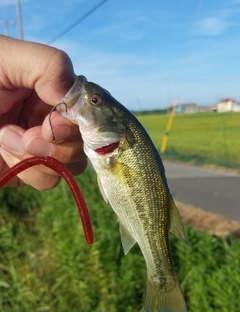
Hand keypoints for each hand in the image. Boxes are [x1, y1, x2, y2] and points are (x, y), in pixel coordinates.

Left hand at [0, 35, 86, 189]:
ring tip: (4, 139)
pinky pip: (48, 180)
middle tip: (21, 136)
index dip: (73, 127)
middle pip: (82, 144)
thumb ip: (49, 67)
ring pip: (69, 166)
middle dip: (53, 145)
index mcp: (53, 91)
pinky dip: (26, 171)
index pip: (87, 114)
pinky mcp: (30, 168)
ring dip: (35, 158)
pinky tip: (4, 152)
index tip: (50, 127)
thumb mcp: (7, 58)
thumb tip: (77, 100)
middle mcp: (54, 119)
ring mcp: (44, 146)